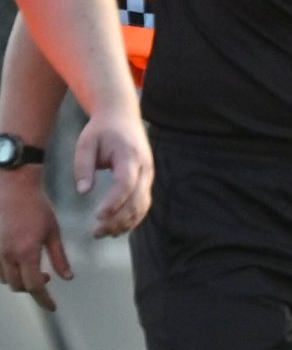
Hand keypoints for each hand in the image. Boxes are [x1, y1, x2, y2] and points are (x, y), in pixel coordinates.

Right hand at [0, 170, 70, 310]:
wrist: (13, 188)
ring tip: (37, 269)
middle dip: (34, 289)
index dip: (44, 300)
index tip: (54, 308)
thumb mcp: (54, 233)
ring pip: (6, 279)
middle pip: (19, 286)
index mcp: (26, 253)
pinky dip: (10, 272)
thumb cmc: (37, 208)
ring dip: (21, 281)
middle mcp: (6, 255)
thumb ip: (59, 257)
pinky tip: (22, 262)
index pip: (35, 286)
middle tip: (49, 277)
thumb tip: (67, 278)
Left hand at [76, 106, 151, 237]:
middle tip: (96, 232)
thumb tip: (84, 192)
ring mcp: (149, 175)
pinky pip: (143, 203)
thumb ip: (83, 167)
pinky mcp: (147, 181)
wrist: (123, 116)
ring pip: (143, 205)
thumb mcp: (86, 143)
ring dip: (125, 222)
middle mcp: (145, 167)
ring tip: (104, 233)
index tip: (98, 216)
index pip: (126, 183)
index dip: (114, 202)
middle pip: (137, 199)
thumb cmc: (101, 130)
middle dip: (118, 219)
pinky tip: (117, 228)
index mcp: (130, 156)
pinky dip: (132, 218)